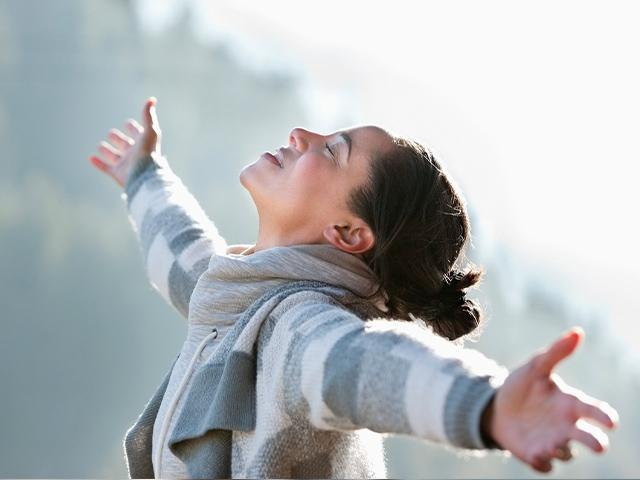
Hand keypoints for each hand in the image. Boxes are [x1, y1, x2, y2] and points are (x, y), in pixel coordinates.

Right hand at [89, 97, 162, 187]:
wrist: (145, 175)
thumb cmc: (148, 152)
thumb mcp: (149, 130)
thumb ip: (148, 115)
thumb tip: (152, 99)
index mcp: (142, 143)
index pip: (137, 133)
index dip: (133, 128)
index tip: (128, 124)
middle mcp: (134, 153)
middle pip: (124, 144)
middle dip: (117, 138)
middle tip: (112, 134)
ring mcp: (126, 164)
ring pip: (114, 156)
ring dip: (107, 151)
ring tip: (101, 146)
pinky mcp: (118, 174)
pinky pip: (106, 168)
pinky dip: (98, 163)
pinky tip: (91, 157)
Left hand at [486, 327, 618, 472]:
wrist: (495, 408)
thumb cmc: (522, 387)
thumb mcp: (535, 367)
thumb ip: (556, 352)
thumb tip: (578, 332)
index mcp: (570, 404)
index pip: (594, 411)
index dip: (604, 416)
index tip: (610, 421)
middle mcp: (566, 426)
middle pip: (588, 439)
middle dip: (595, 442)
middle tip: (598, 444)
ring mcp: (552, 442)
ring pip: (566, 453)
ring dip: (562, 451)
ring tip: (551, 445)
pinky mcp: (536, 455)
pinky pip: (545, 466)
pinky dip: (543, 463)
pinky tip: (535, 455)